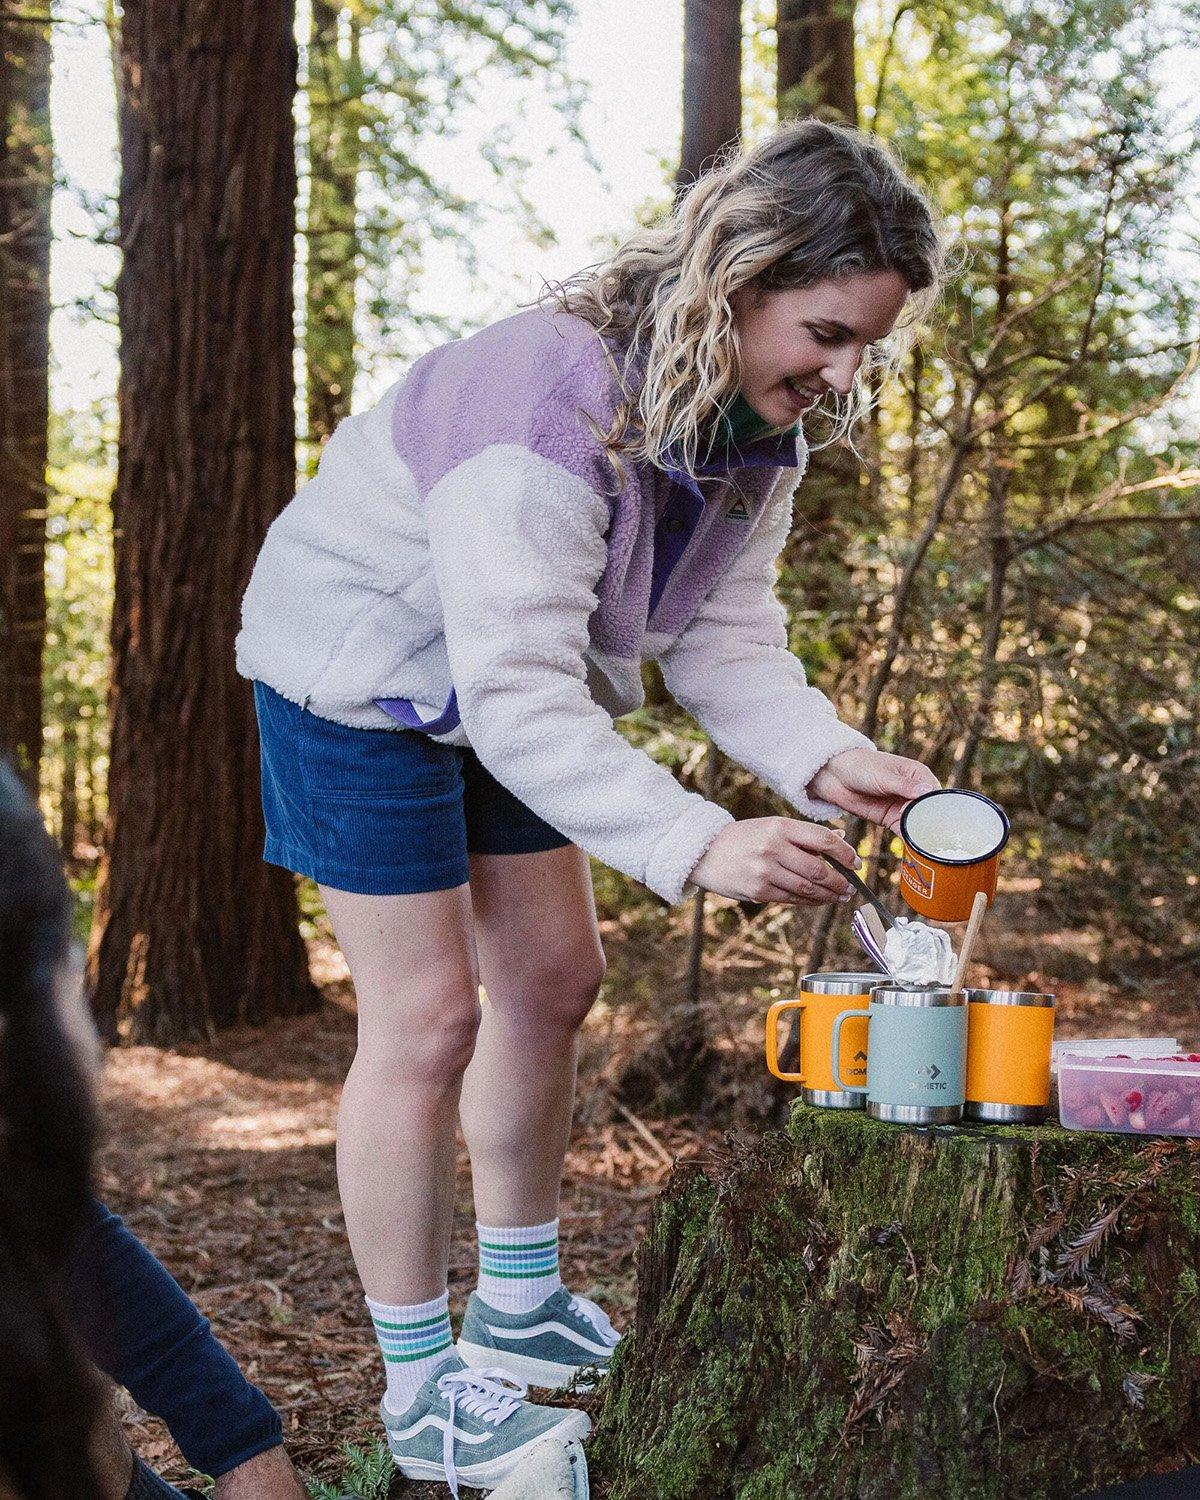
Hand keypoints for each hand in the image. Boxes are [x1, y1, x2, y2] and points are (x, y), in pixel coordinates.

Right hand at [688, 818, 861, 905]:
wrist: (705, 852)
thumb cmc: (744, 837)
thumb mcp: (773, 826)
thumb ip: (806, 835)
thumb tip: (840, 838)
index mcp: (780, 827)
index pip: (823, 840)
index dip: (845, 853)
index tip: (856, 863)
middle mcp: (773, 848)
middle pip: (819, 870)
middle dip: (840, 881)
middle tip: (850, 887)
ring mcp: (764, 872)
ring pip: (808, 889)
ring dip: (829, 895)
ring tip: (839, 896)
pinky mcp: (758, 892)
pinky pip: (792, 899)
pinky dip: (810, 901)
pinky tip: (818, 900)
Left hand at [807, 748, 939, 832]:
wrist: (834, 775)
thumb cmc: (860, 766)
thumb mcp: (883, 776)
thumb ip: (903, 786)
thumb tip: (926, 791)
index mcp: (918, 775)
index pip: (934, 793)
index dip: (935, 806)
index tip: (930, 817)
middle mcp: (914, 792)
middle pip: (929, 810)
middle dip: (931, 823)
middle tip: (931, 836)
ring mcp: (903, 807)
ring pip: (918, 823)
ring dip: (921, 833)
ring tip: (924, 845)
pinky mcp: (891, 819)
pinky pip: (904, 831)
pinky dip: (908, 839)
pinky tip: (913, 849)